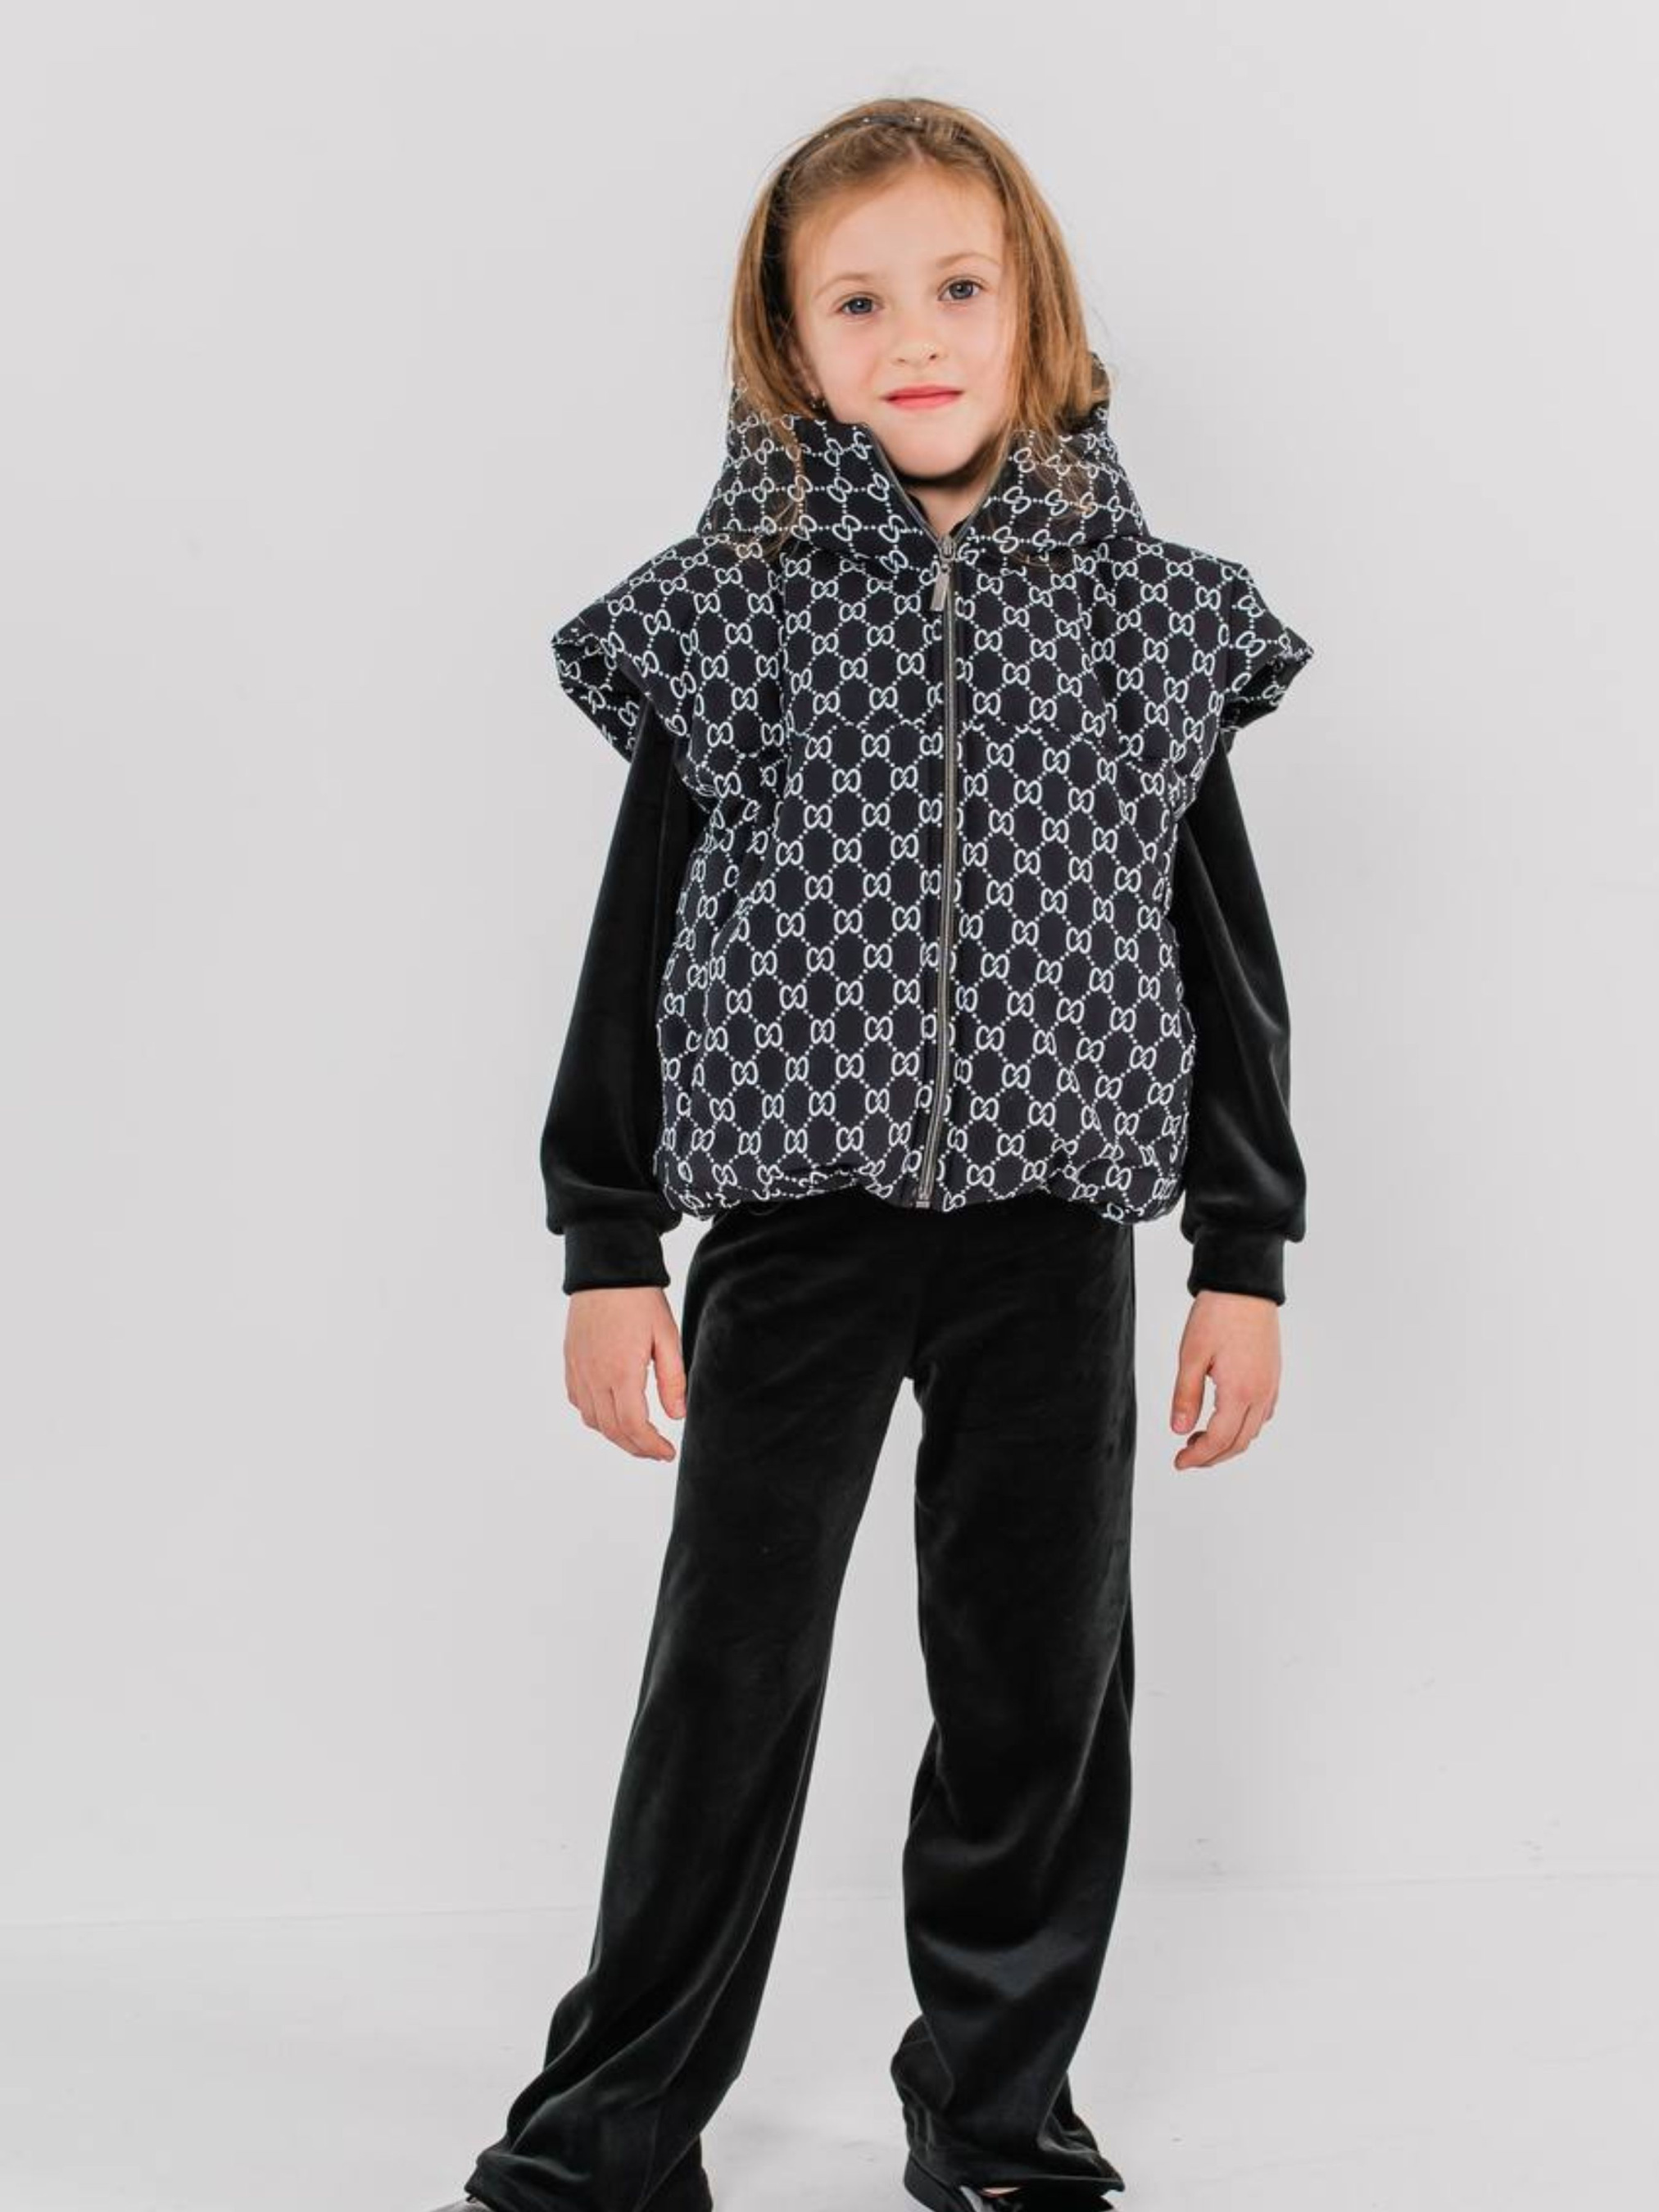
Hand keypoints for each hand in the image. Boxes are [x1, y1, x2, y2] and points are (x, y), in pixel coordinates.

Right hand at [564, 1286, 686, 1460]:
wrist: (606, 1271)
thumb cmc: (639, 1300)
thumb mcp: (667, 1337)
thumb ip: (672, 1379)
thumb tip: (677, 1415)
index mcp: (621, 1371)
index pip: (634, 1426)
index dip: (651, 1447)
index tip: (667, 1453)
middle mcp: (594, 1376)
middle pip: (612, 1430)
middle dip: (636, 1447)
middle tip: (656, 1451)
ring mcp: (578, 1370)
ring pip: (592, 1420)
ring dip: (615, 1435)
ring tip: (638, 1436)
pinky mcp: (570, 1362)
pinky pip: (579, 1401)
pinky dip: (595, 1416)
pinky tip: (612, 1413)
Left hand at [1169, 1289, 1280, 1468]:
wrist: (1244, 1286)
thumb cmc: (1217, 1315)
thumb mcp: (1191, 1356)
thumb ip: (1185, 1396)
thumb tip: (1179, 1431)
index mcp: (1240, 1391)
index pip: (1219, 1440)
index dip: (1198, 1457)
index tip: (1178, 1463)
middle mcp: (1261, 1394)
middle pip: (1239, 1442)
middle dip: (1212, 1456)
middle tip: (1186, 1457)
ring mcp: (1271, 1385)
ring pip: (1252, 1431)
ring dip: (1228, 1443)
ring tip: (1199, 1439)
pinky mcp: (1273, 1376)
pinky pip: (1262, 1414)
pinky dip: (1243, 1427)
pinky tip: (1224, 1419)